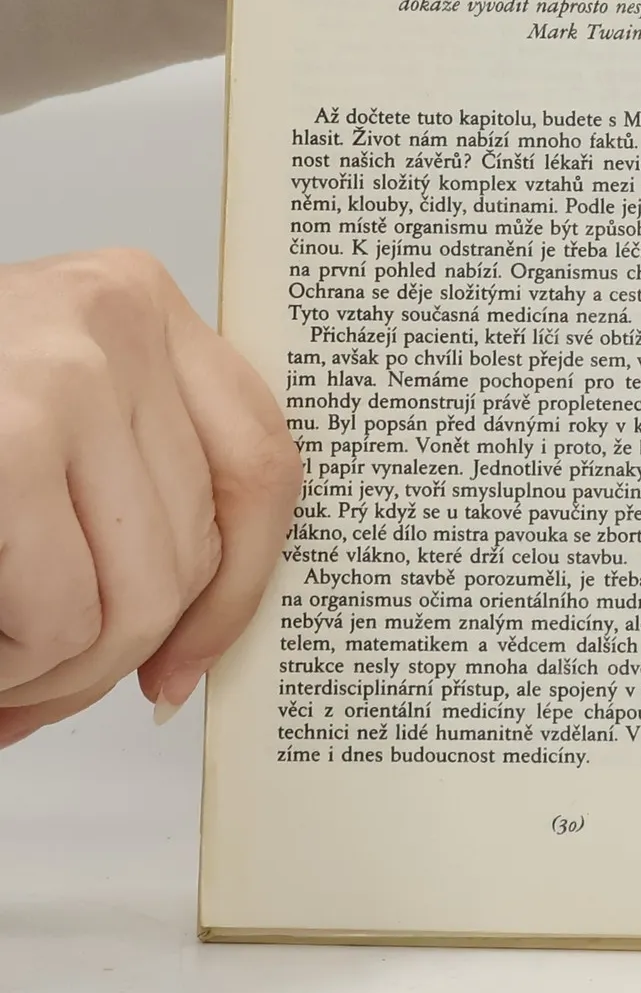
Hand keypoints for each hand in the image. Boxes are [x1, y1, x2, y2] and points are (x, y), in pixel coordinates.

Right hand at [0, 250, 300, 748]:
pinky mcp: (7, 439)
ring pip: (136, 600)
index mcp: (137, 302)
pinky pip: (61, 614)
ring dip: (54, 673)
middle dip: (114, 657)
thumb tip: (191, 635)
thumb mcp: (38, 411)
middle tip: (36, 690)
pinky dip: (11, 670)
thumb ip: (124, 478)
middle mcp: (116, 318)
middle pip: (195, 551)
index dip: (236, 591)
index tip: (185, 664)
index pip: (263, 465)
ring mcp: (64, 373)